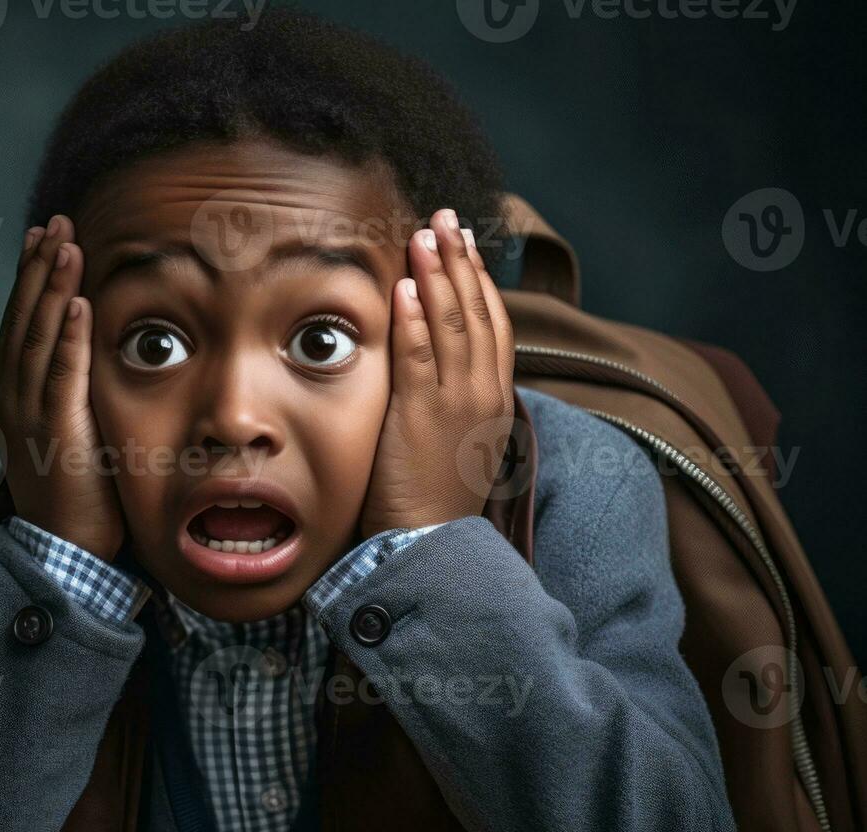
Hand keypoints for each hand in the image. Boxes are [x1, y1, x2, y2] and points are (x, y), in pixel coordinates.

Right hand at [0, 215, 124, 561]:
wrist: (64, 552)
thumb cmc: (76, 497)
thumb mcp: (70, 434)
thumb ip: (74, 396)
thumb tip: (95, 362)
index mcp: (12, 399)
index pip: (19, 327)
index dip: (29, 282)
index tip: (40, 240)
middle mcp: (12, 400)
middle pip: (22, 322)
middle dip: (37, 270)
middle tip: (53, 223)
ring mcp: (29, 416)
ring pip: (38, 339)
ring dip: (51, 289)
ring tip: (64, 244)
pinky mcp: (56, 433)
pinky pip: (61, 375)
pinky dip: (68, 336)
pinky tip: (76, 301)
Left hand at [359, 209, 515, 537]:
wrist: (430, 546)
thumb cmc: (435, 498)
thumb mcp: (458, 441)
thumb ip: (453, 399)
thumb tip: (437, 366)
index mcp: (494, 397)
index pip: (493, 324)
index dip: (478, 279)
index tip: (464, 243)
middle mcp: (483, 393)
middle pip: (478, 312)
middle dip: (460, 261)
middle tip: (445, 219)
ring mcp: (456, 404)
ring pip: (453, 326)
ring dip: (437, 276)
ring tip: (424, 235)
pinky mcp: (423, 418)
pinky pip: (420, 358)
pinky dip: (414, 319)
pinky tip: (404, 285)